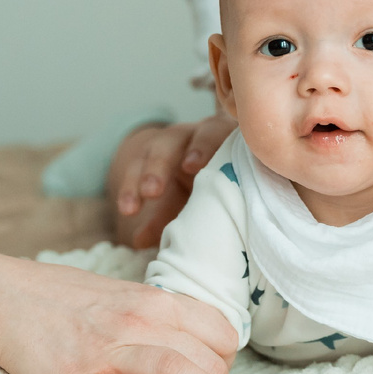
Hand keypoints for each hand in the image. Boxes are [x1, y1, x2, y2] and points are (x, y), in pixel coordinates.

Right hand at [0, 242, 237, 373]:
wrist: (4, 293)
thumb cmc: (66, 296)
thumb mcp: (124, 293)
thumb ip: (160, 315)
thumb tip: (196, 342)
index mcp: (155, 300)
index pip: (220, 333)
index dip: (226, 359)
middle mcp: (139, 320)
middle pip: (204, 359)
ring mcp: (108, 349)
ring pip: (174, 371)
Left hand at [108, 112, 237, 248]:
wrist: (239, 163)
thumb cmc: (203, 187)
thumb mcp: (180, 204)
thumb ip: (160, 220)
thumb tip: (136, 241)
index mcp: (165, 154)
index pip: (140, 165)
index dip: (131, 186)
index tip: (129, 210)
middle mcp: (187, 138)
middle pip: (166, 145)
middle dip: (156, 167)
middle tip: (151, 192)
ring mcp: (218, 132)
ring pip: (204, 132)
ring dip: (197, 148)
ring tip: (191, 166)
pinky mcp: (244, 134)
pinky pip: (238, 133)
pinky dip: (235, 141)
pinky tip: (239, 155)